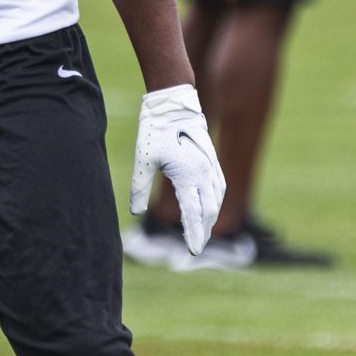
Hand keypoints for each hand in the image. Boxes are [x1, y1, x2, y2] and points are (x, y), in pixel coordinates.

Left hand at [130, 85, 224, 253]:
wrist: (173, 102)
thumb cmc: (156, 130)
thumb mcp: (143, 159)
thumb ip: (139, 188)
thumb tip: (136, 212)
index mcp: (187, 176)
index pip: (193, 214)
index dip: (193, 234)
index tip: (192, 252)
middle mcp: (204, 173)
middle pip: (208, 211)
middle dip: (204, 231)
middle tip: (196, 247)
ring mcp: (211, 166)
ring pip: (216, 199)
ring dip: (211, 217)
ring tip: (204, 232)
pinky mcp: (212, 159)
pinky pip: (219, 187)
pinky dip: (216, 201)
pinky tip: (210, 207)